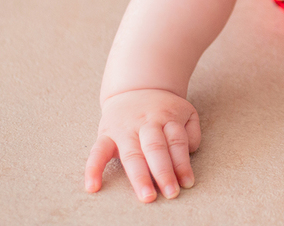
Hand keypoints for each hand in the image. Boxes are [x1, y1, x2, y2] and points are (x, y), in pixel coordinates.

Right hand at [85, 88, 200, 201]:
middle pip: (156, 148)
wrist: (135, 86)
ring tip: (147, 196)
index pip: (176, 142)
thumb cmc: (163, 109)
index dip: (183, 164)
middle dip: (164, 172)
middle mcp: (146, 123)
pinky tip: (93, 186)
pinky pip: (97, 152)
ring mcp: (124, 129)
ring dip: (140, 177)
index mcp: (167, 117)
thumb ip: (190, 132)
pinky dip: (93, 169)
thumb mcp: (184, 111)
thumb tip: (188, 153)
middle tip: (171, 193)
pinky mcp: (105, 134)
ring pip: (132, 154)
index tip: (187, 183)